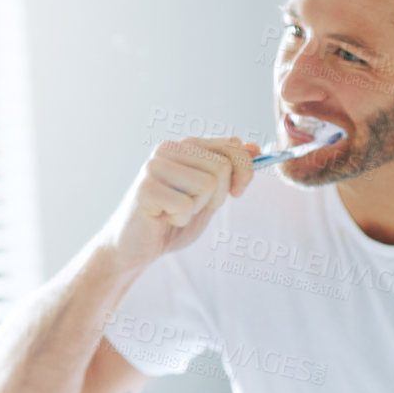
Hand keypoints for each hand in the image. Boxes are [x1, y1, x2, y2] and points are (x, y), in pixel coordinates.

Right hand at [100, 136, 260, 271]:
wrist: (137, 247)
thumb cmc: (172, 220)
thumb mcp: (210, 195)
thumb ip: (230, 172)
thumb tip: (256, 148)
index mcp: (185, 146)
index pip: (232, 145)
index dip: (245, 173)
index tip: (236, 193)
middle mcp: (168, 148)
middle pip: (222, 167)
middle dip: (217, 196)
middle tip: (193, 207)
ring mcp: (154, 166)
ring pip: (207, 185)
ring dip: (197, 208)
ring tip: (175, 211)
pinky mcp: (145, 188)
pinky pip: (186, 205)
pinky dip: (180, 220)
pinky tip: (163, 218)